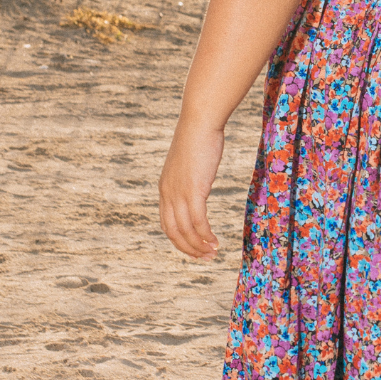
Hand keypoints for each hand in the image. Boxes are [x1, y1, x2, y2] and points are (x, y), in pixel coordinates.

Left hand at [159, 117, 225, 260]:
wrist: (199, 122)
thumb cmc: (199, 137)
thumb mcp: (190, 162)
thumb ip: (191, 176)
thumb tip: (200, 181)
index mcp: (165, 188)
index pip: (167, 223)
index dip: (180, 240)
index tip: (195, 248)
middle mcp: (167, 193)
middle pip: (173, 232)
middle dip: (188, 248)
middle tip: (205, 257)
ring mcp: (179, 193)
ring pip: (185, 230)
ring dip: (198, 245)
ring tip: (212, 253)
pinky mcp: (193, 191)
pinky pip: (198, 221)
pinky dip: (206, 235)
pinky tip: (215, 241)